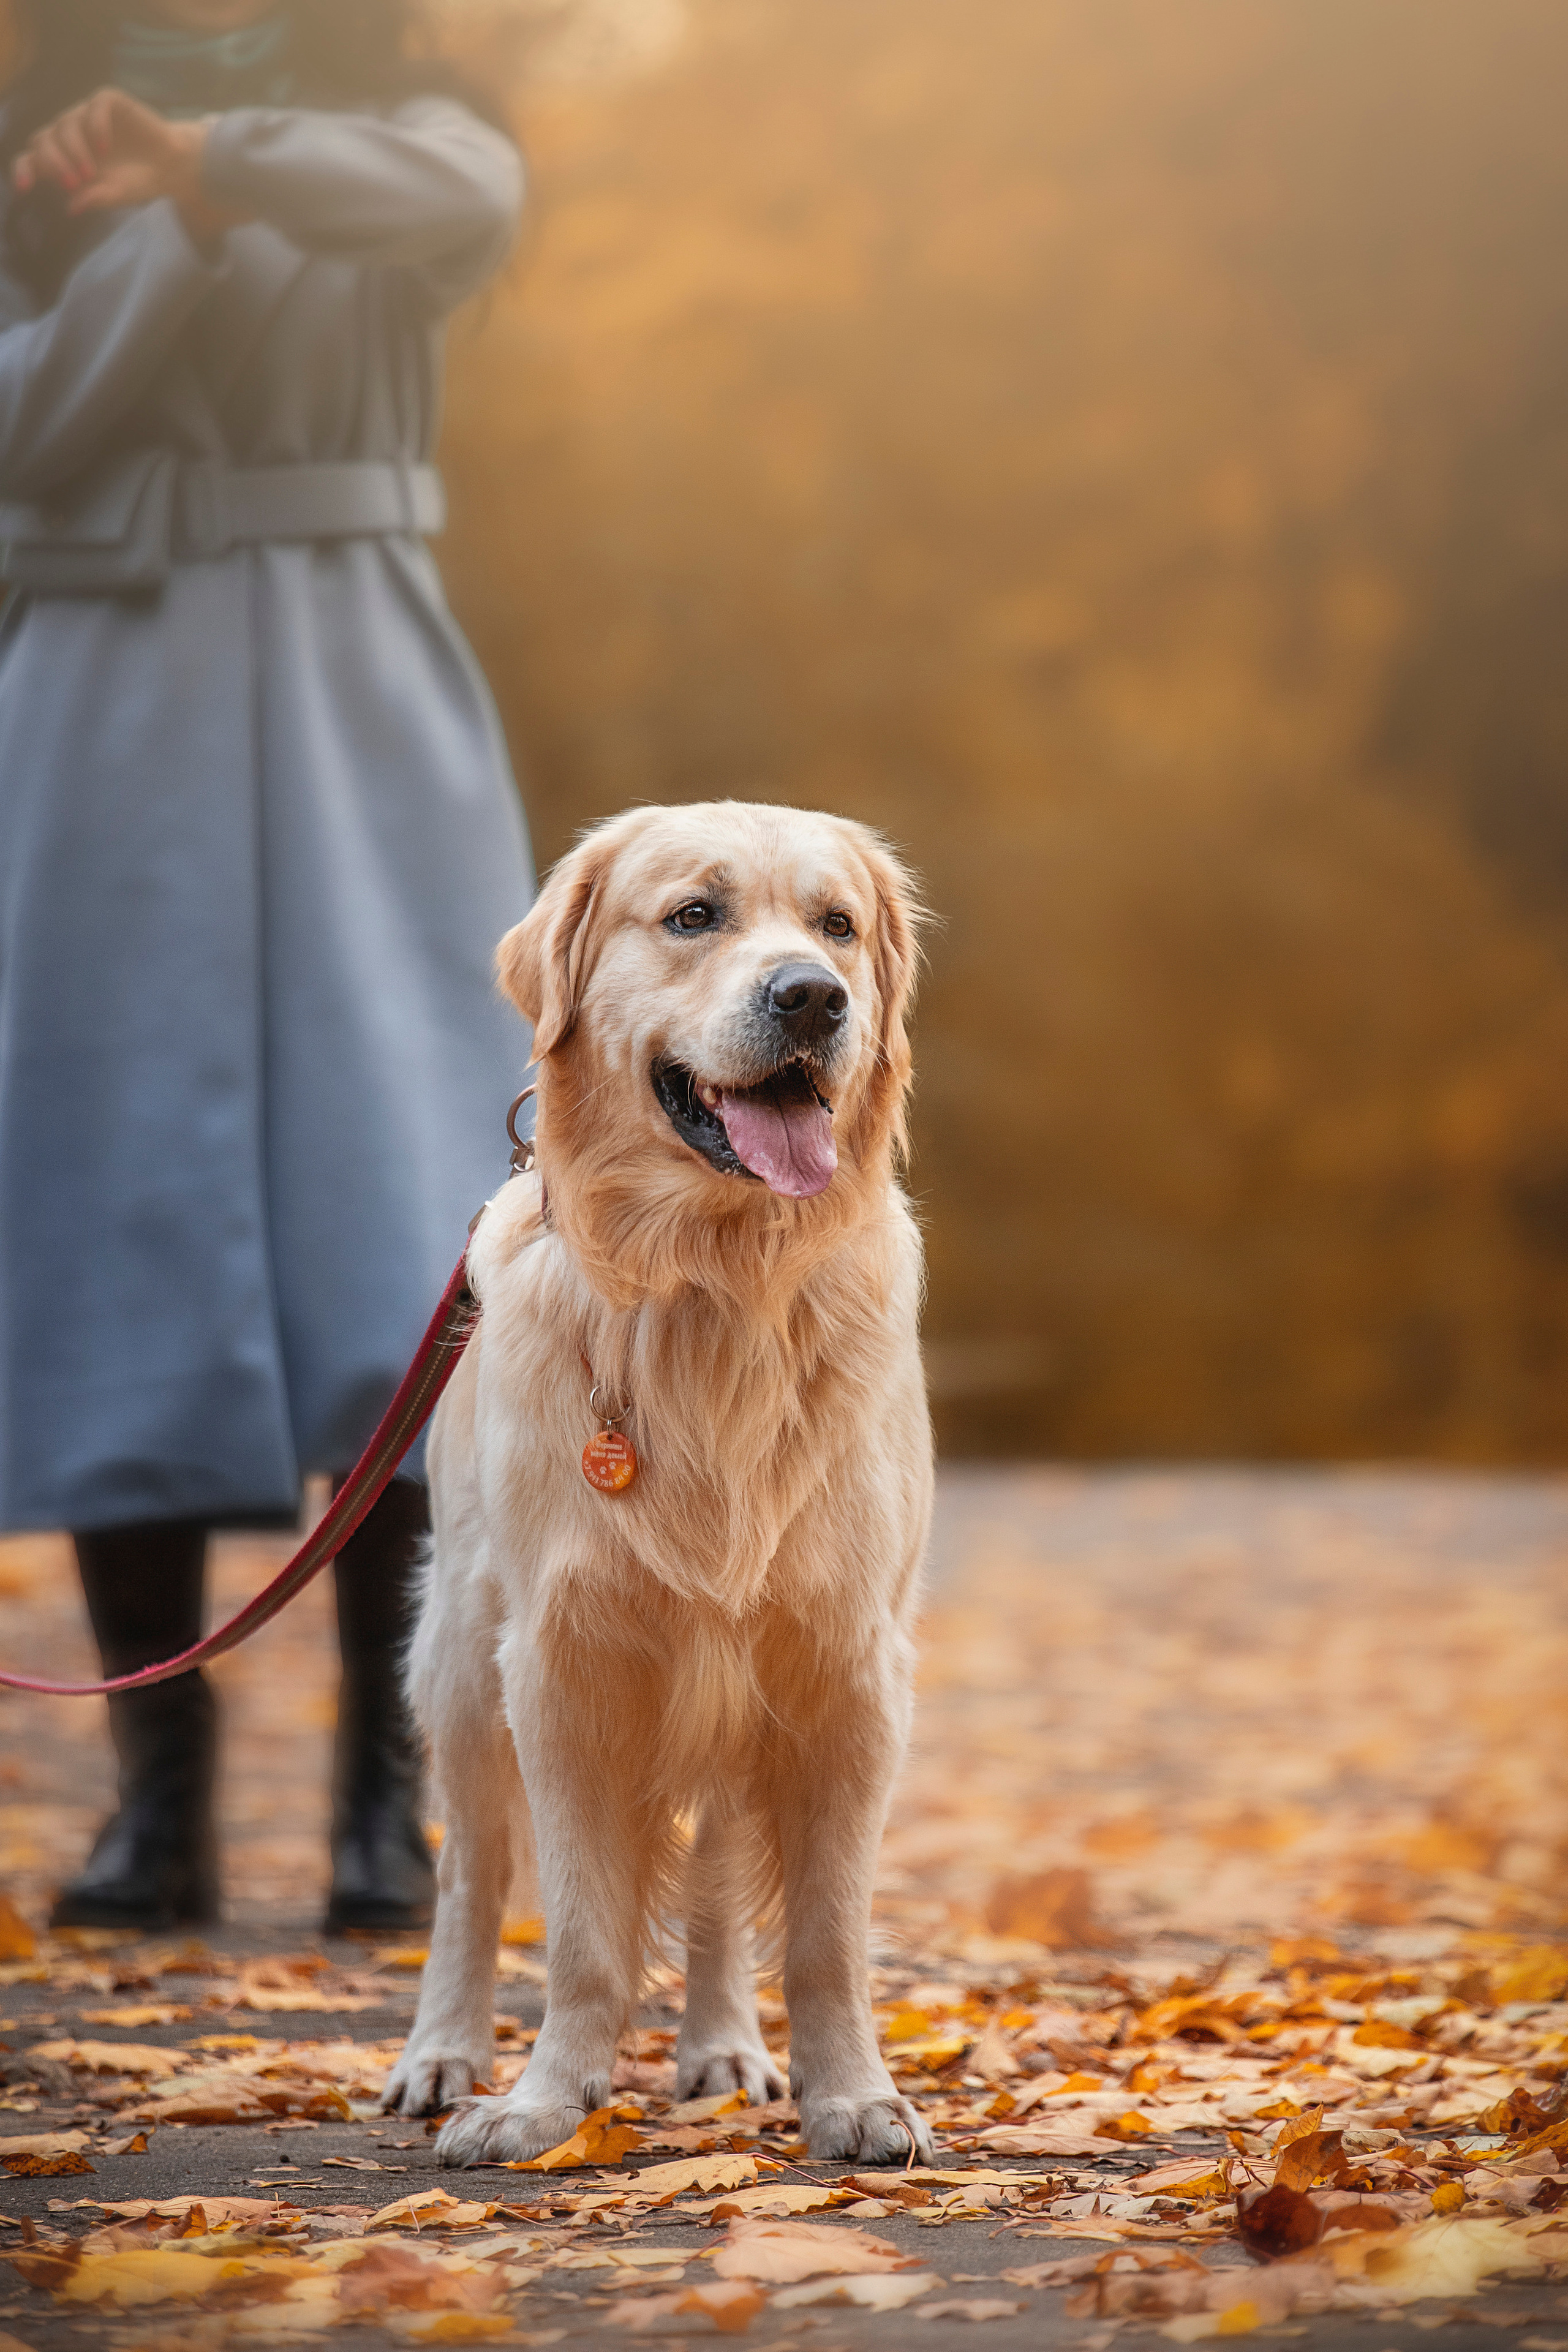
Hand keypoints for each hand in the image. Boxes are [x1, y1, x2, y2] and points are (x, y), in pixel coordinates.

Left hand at [12, 88, 247, 245]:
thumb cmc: (139, 181)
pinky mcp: (109, 102)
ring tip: (92, 173)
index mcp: (64, 157)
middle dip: (53, 162)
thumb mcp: (115, 195)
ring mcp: (87, 115)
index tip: (25, 189)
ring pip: (65, 122)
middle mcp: (70, 133)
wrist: (172, 166)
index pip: (33, 158)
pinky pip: (93, 106)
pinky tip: (106, 146)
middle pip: (44, 139)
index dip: (24, 170)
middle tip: (72, 183)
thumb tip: (72, 207)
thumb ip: (94, 198)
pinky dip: (96, 125)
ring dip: (74, 150)